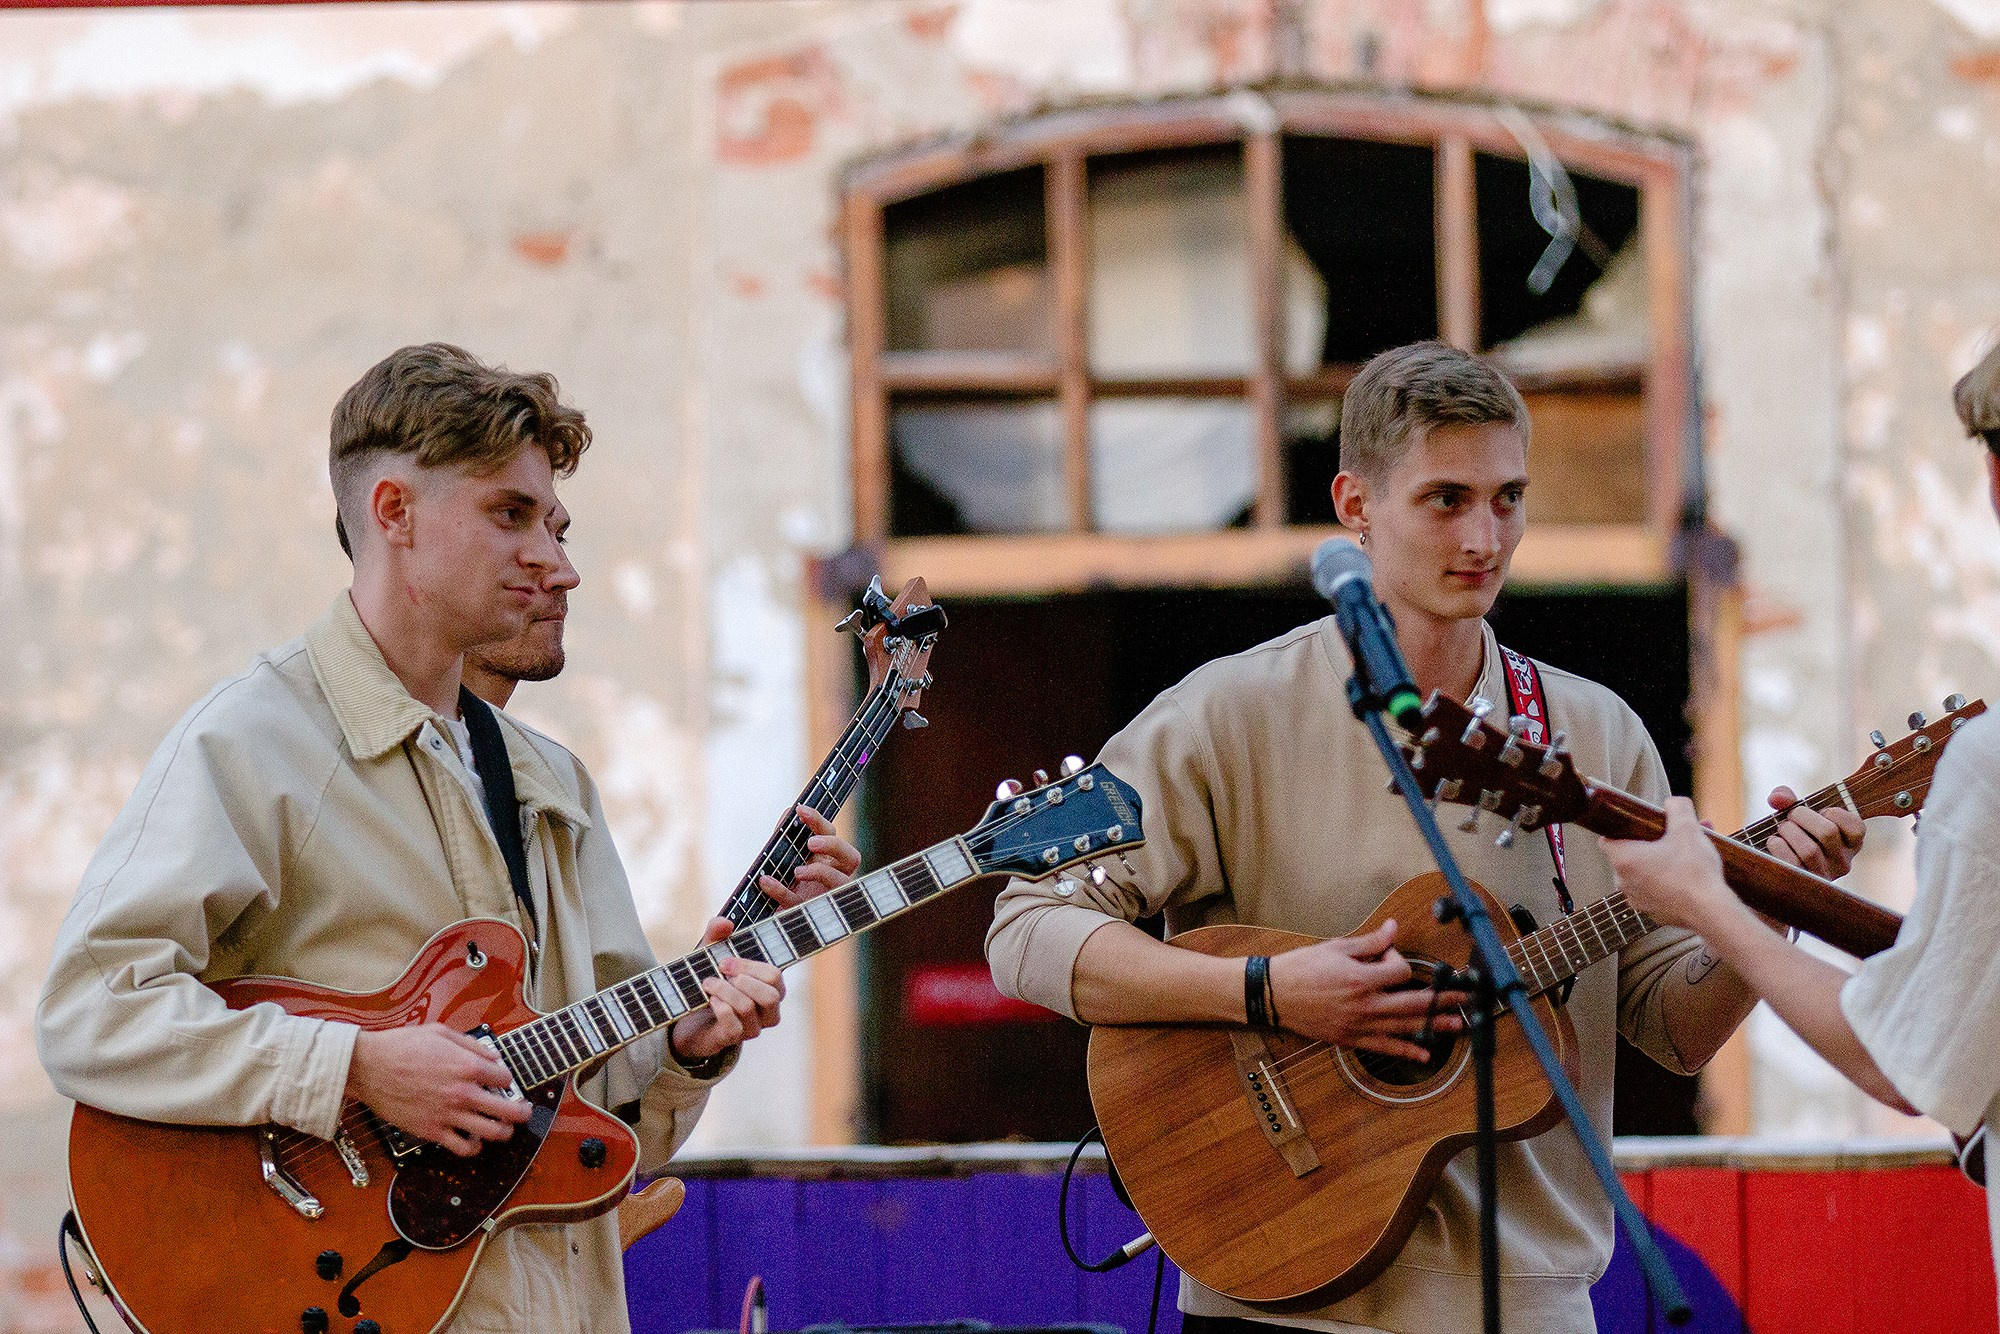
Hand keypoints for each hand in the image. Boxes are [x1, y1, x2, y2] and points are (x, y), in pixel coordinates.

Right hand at [346, 1023, 533, 1157]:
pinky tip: (474, 1139)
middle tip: (524, 1111)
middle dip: (521, 1112)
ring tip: (505, 1129)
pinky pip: (462, 1147)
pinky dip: (473, 1147)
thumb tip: (493, 1056)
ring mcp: (449, 1115)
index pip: (506, 1079)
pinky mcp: (432, 1131)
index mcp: (468, 1066)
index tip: (503, 1081)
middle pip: (509, 1111)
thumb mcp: (441, 1032)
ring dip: (504, 1132)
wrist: (368, 1067)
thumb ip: (472, 1045)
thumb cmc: (401, 1046)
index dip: (507, 1080)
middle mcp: (464, 1092)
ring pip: (492, 1133)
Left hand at [668, 917, 786, 1063]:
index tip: (725, 959)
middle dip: (742, 978)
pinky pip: (733, 1025)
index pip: (774, 975)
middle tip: (718, 970)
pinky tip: (710, 1001)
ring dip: (723, 990)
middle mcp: (768, 1010)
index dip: (750, 966)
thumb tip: (724, 922)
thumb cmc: (711, 983)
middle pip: (772, 995)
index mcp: (771, 987)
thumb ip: (717, 934)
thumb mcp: (711, 954)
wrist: (690, 1018)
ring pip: (748, 1007)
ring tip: (707, 983)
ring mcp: (753, 1027)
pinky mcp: (735, 1039)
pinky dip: (719, 1008)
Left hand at [757, 805, 861, 909]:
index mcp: (828, 861)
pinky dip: (783, 891)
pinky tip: (766, 881)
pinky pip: (801, 904)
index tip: (800, 810)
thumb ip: (785, 838)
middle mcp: (834, 879)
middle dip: (833, 845)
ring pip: (842, 884)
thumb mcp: (781, 860)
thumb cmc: (781, 887)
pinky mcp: (809, 918)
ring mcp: (825, 900)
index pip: (833, 836)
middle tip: (810, 843)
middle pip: (852, 857)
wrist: (765, 923)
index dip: (819, 821)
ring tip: (797, 871)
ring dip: (821, 872)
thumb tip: (789, 812)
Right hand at [1266, 920, 1469, 1061]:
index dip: (1400, 961)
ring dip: (1435, 1026)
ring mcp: (1359, 1025)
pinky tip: (1425, 1054)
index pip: (1400, 971)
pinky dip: (1406, 1050)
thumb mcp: (1336, 947)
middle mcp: (1365, 1005)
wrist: (1273, 994)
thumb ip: (1370, 943)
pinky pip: (1385, 1047)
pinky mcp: (1351, 1039)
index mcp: (1361, 979)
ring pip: (1405, 1027)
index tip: (1389, 956)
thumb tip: (1393, 928)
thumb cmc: (1302, 968)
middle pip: (1415, 1003)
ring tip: (1458, 1024)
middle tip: (1468, 998)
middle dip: (1444, 1000)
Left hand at [1605, 797, 1743, 932]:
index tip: (1638, 826)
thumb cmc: (1694, 872)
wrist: (1712, 912)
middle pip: (1630, 856)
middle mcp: (1624, 882)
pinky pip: (1658, 892)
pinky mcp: (1654, 914)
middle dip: (1652, 845)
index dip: (1622, 830)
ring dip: (1663, 862)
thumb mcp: (1688, 829)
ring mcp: (1638, 900)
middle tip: (1674, 837)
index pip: (1607, 840)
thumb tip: (1674, 802)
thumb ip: (1678, 808)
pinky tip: (1692, 875)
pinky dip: (1670, 883)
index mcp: (1624, 859)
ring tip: (1690, 853)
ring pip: (1646, 874)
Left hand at [1759, 786, 1863, 878]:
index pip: (1856, 828)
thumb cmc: (1792, 831)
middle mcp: (1843, 863)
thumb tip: (1778, 798)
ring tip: (1781, 828)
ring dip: (1788, 831)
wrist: (1773, 861)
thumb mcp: (1796, 812)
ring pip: (1809, 850)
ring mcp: (1824, 876)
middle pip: (1827, 833)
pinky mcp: (1802, 884)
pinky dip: (1778, 846)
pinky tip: (1774, 841)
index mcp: (1851, 845)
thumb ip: (1787, 797)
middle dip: (1801, 816)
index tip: (1821, 811)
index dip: (1834, 812)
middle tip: (1791, 816)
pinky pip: (1791, 863)